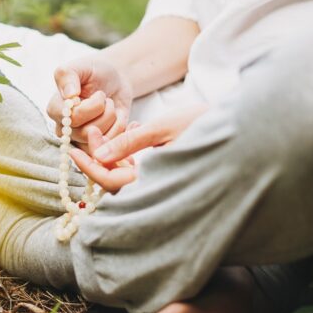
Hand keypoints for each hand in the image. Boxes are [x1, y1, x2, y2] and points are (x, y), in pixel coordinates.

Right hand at [47, 55, 133, 147]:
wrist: (114, 79)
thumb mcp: (81, 66)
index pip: (72, 118)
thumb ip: (68, 75)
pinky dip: (120, 126)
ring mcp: (81, 139)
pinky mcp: (97, 144)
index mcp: (56, 109)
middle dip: (105, 110)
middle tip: (104, 97)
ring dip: (112, 117)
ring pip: (100, 139)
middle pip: (87, 132)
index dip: (92, 106)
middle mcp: (65, 128)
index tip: (99, 94)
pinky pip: (112, 143)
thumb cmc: (94, 71)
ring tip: (109, 104)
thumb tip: (69, 95)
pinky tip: (118, 114)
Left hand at [68, 103, 209, 193]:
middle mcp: (159, 188)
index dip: (90, 167)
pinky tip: (135, 128)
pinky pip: (141, 168)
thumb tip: (98, 154)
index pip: (112, 183)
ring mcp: (163, 182)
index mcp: (157, 181)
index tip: (72, 151)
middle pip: (117, 180)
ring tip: (113, 125)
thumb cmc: (204, 126)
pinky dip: (132, 152)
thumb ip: (131, 141)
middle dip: (100, 155)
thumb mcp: (163, 128)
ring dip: (115, 152)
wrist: (240, 129)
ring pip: (127, 173)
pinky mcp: (168, 173)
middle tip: (92, 130)